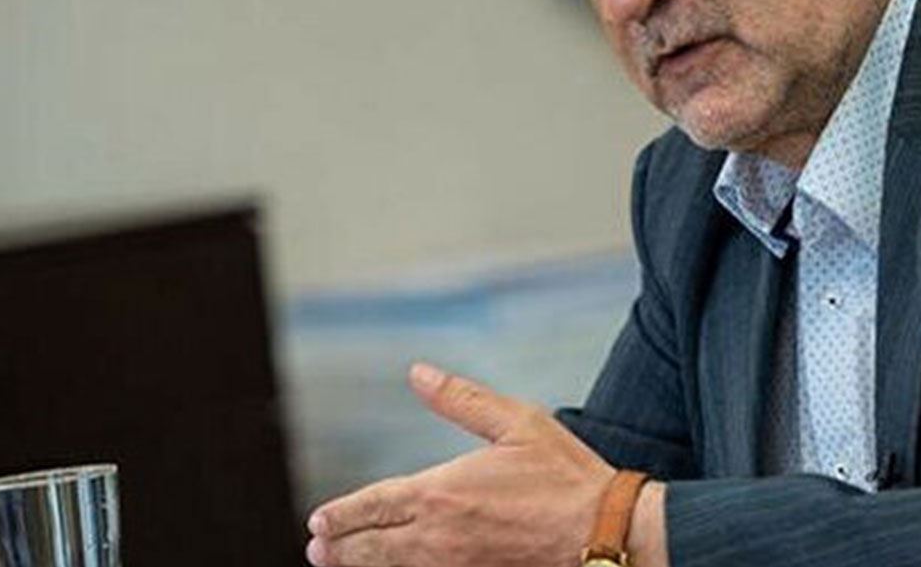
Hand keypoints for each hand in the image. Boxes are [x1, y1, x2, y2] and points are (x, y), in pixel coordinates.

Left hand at [306, 362, 615, 566]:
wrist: (603, 532)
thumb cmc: (564, 475)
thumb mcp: (516, 422)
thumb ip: (461, 399)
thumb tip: (418, 374)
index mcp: (443, 491)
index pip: (375, 505)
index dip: (343, 514)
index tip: (319, 520)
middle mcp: (439, 536)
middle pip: (373, 546)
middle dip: (341, 546)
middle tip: (317, 547)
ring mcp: (455, 566)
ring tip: (335, 564)